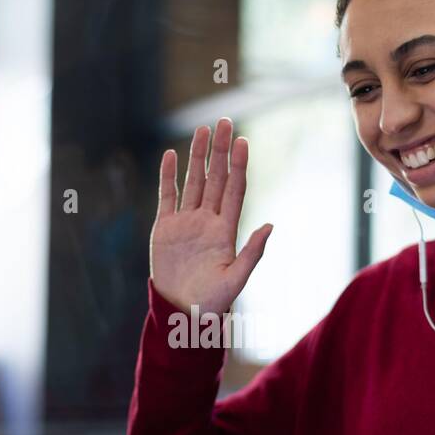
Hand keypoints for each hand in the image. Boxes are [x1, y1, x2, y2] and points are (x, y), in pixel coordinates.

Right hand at [150, 118, 272, 316]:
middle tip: (224, 121)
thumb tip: (269, 226)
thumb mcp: (236, 279)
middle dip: (219, 150)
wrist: (182, 313)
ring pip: (193, 181)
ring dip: (197, 156)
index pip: (234, 189)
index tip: (242, 141)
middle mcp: (207, 220)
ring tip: (203, 129)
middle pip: (215, 178)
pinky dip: (169, 175)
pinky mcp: (165, 228)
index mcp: (226, 230)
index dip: (238, 165)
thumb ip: (252, 253)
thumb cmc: (213, 302)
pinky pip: (168, 196)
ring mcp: (186, 222)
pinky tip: (172, 154)